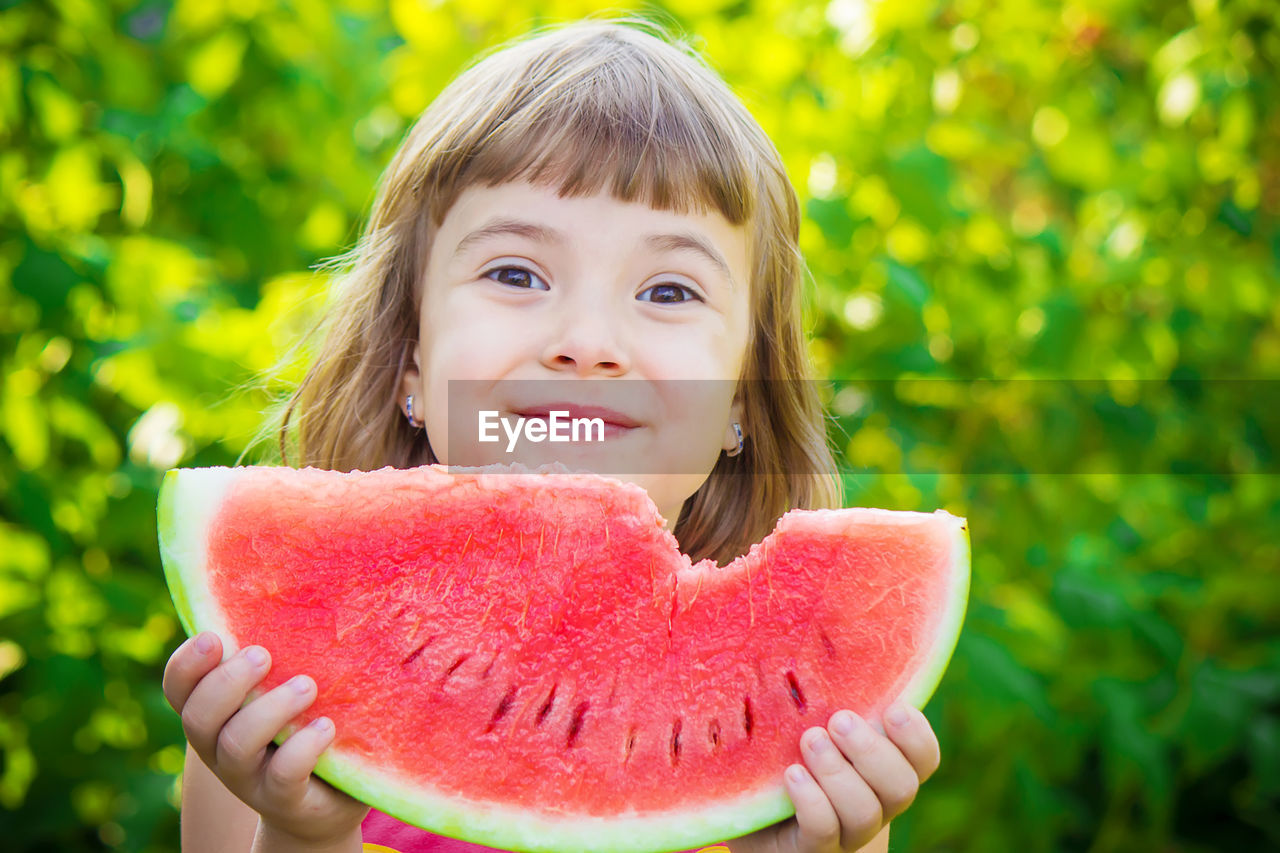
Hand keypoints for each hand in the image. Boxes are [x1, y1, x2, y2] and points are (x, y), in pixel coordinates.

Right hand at [162, 631, 369, 845]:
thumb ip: (274, 655)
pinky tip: (326, 726)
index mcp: (214, 713)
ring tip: (307, 685)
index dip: (186, 663)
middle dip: (226, 682)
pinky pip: (283, 775)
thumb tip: (298, 584)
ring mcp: (248, 777)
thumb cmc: (299, 727)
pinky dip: (303, 748)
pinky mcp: (284, 799)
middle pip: (198, 717)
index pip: (178, 687)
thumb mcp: (280, 688)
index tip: (213, 636)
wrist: (322, 802)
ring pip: (236, 745)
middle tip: (262, 655)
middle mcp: (220, 747)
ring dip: (269, 710)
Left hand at [727, 703, 939, 851]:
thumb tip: (823, 627)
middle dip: (873, 751)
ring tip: (810, 740)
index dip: (917, 736)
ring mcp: (843, 833)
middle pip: (902, 787)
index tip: (892, 708)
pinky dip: (812, 800)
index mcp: (881, 770)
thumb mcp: (806, 718)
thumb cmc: (781, 752)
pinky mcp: (808, 849)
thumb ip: (825, 694)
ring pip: (865, 813)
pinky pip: (823, 832)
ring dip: (838, 773)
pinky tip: (792, 774)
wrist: (749, 811)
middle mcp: (873, 805)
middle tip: (839, 720)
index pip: (924, 760)